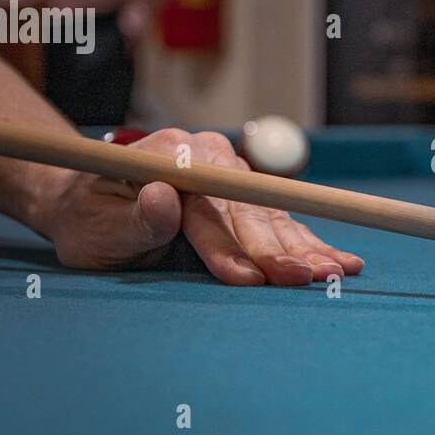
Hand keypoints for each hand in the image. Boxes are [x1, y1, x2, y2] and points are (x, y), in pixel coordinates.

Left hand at [33, 128, 363, 284]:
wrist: (92, 203)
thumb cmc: (90, 220)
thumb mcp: (96, 228)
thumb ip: (134, 220)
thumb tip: (163, 197)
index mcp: (170, 152)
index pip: (207, 203)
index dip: (230, 243)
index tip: (250, 277)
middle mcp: (208, 153)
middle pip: (249, 209)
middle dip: (277, 250)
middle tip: (304, 282)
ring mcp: (232, 170)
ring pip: (273, 214)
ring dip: (305, 248)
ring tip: (334, 276)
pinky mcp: (246, 193)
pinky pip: (282, 221)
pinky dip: (312, 244)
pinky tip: (344, 262)